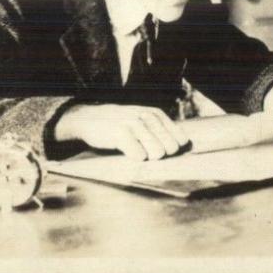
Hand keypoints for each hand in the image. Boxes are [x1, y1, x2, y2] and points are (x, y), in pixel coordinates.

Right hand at [55, 104, 189, 160]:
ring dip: (147, 157)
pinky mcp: (121, 133)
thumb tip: (183, 148)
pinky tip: (124, 150)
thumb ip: (161, 131)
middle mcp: (148, 116)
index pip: (180, 139)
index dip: (171, 149)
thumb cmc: (120, 125)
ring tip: (134, 149)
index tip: (158, 149)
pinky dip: (133, 158)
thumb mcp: (142, 121)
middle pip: (171, 148)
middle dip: (160, 154)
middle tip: (143, 149)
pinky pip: (139, 156)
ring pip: (158, 153)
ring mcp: (134, 124)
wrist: (89, 119)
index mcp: (156, 114)